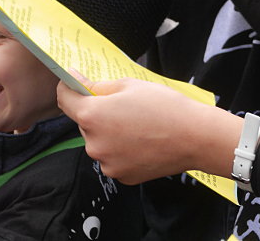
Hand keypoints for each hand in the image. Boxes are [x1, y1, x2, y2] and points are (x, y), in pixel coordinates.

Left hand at [56, 74, 242, 183]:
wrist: (195, 137)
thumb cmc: (165, 106)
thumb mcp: (130, 85)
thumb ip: (99, 86)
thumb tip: (79, 82)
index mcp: (92, 116)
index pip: (64, 99)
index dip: (68, 88)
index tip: (75, 82)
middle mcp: (93, 143)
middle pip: (84, 122)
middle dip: (97, 112)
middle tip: (123, 105)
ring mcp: (107, 163)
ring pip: (99, 141)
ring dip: (110, 132)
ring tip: (138, 124)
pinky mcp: (121, 176)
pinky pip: (113, 158)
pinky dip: (121, 149)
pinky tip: (142, 141)